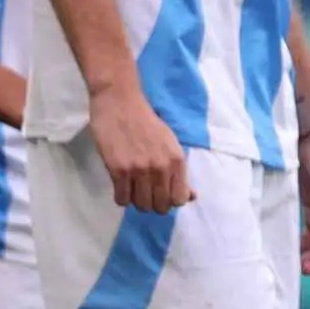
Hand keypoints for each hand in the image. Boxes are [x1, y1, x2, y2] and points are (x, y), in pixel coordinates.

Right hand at [88, 81, 192, 212]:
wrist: (120, 103)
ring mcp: (139, 169)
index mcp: (177, 160)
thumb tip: (191, 196)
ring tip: (133, 190)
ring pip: (141, 205)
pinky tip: (121, 187)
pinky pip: (121, 199)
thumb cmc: (146, 122)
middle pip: (160, 206)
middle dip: (154, 204)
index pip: (180, 198)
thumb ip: (179, 171)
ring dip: (137, 201)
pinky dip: (121, 198)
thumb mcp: (170, 144)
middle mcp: (161, 167)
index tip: (162, 195)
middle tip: (146, 193)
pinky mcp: (118, 169)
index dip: (171, 201)